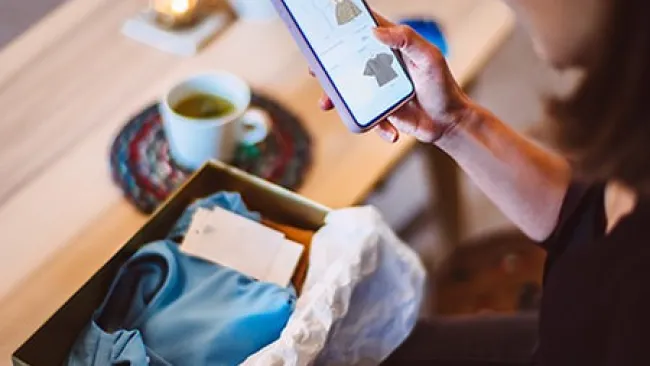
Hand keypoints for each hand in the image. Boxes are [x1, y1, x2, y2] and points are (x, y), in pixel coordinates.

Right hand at [316, 13, 470, 143]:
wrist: (447, 123)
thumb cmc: (442, 85)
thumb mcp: (429, 57)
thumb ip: (406, 39)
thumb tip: (374, 32)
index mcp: (391, 47)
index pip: (364, 30)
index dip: (344, 27)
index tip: (325, 27)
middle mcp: (380, 66)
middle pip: (347, 62)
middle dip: (327, 66)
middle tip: (314, 69)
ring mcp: (377, 89)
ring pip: (347, 91)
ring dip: (334, 98)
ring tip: (325, 104)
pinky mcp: (378, 111)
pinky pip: (365, 118)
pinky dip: (376, 127)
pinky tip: (391, 132)